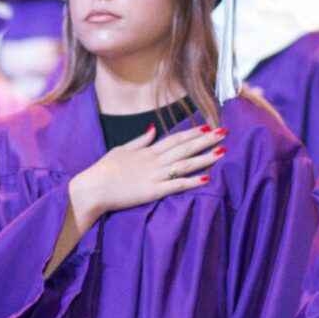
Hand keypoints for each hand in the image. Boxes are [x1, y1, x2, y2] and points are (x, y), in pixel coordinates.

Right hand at [67, 124, 225, 228]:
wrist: (93, 188)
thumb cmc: (104, 170)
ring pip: (185, 164)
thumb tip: (153, 129)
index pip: (175, 139)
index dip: (193, 132)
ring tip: (222, 151)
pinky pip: (176, 185)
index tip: (208, 126)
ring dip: (204, 158)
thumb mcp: (121, 149)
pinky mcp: (153, 191)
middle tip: (224, 132)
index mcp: (148, 151)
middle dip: (206, 140)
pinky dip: (191, 182)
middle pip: (185, 148)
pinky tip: (206, 178)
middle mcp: (155, 161)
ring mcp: (155, 175)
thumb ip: (140, 140)